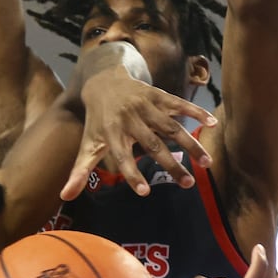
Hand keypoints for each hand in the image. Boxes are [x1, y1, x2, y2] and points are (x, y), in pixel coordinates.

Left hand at [66, 65, 216, 199]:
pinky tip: (212, 124)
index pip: (122, 156)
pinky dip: (196, 112)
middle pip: (153, 145)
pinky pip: (179, 103)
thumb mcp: (87, 144)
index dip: (132, 173)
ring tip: (207, 163)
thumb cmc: (97, 121)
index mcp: (111, 133)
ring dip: (190, 144)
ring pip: (171, 126)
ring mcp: (145, 105)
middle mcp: (129, 118)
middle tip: (188, 185)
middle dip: (172, 165)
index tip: (145, 193)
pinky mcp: (158, 94)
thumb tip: (64, 196)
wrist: (103, 81)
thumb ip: (79, 172)